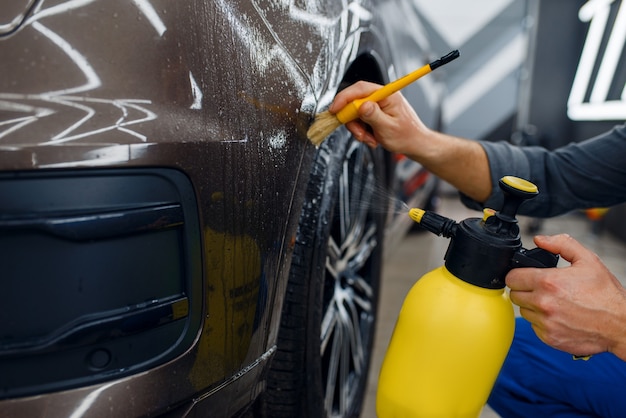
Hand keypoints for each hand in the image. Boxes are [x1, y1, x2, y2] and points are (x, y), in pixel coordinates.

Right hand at [328, 81, 428, 154]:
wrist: (416, 144)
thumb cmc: (407, 136)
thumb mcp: (388, 128)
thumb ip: (374, 116)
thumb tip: (361, 106)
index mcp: (387, 95)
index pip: (360, 89)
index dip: (344, 98)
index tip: (335, 109)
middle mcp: (381, 97)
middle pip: (355, 101)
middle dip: (352, 120)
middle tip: (359, 133)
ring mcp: (377, 106)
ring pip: (355, 113)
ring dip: (358, 129)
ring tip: (369, 139)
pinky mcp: (375, 114)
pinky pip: (360, 120)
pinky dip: (362, 131)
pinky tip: (372, 138)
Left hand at [507, 234, 625, 359]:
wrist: (620, 324)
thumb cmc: (606, 294)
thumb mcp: (588, 260)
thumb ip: (561, 244)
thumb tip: (540, 240)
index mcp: (548, 282)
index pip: (512, 278)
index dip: (518, 274)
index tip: (525, 276)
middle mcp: (543, 304)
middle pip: (515, 295)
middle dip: (525, 289)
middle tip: (541, 289)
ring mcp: (545, 323)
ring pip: (524, 311)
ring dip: (533, 306)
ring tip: (553, 302)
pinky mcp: (549, 338)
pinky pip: (534, 326)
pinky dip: (542, 321)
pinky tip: (558, 315)